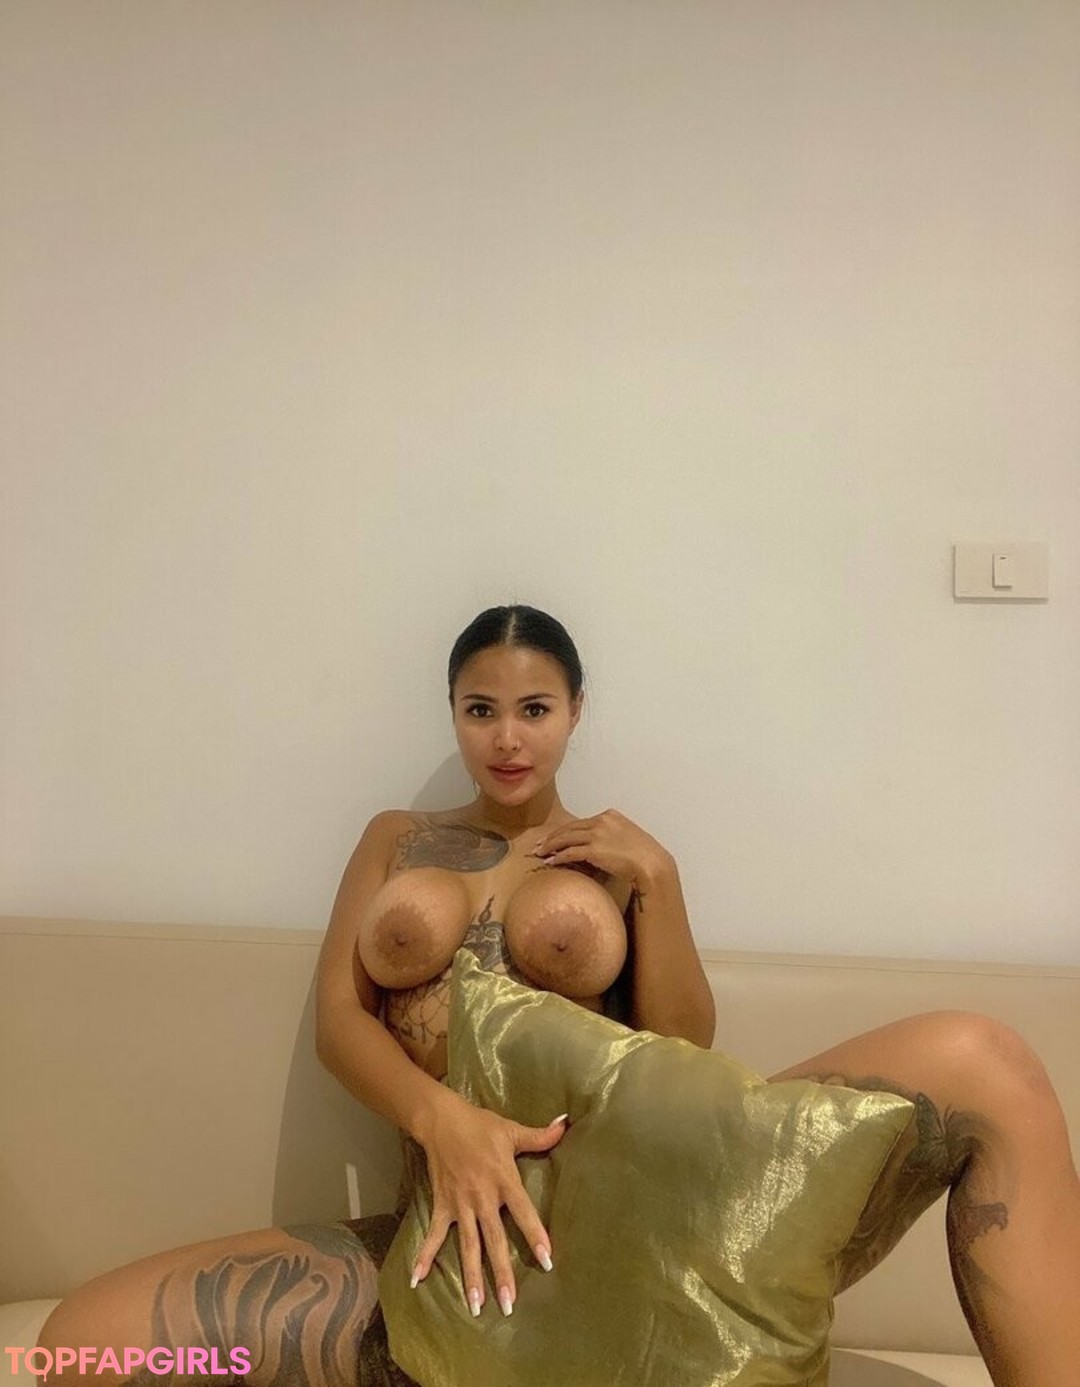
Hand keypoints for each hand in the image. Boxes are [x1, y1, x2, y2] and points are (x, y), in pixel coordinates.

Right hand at [411, 1090, 566, 1315]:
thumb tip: (566, 1124)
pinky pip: (434, 1234)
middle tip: (509, 1304)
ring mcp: (460, 1205)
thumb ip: (539, 1135)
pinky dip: (424, 1256)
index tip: (547, 1261)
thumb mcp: (511, 1129)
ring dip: (471, 1275)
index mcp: (504, 1180)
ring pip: (468, 1245)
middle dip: (501, 1272)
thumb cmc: (480, 1126)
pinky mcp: (442, 1205)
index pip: (524, 1212)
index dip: (535, 1235)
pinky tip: (417, 1280)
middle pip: (494, 1240)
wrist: (441, 1121)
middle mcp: (483, 1198)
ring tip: (476, 1305)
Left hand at [527, 808, 671, 886]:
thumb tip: (603, 845)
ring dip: (550, 845)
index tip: (554, 837)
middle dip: (552, 836)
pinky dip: (558, 856)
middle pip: (569, 827)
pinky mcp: (594, 850)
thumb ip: (613, 835)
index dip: (565, 830)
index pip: (580, 822)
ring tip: (539, 853)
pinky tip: (550, 861)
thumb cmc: (644, 855)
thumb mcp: (629, 837)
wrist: (651, 863)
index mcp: (609, 815)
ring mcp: (597, 835)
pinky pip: (570, 852)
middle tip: (539, 844)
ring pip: (565, 838)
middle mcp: (601, 821)